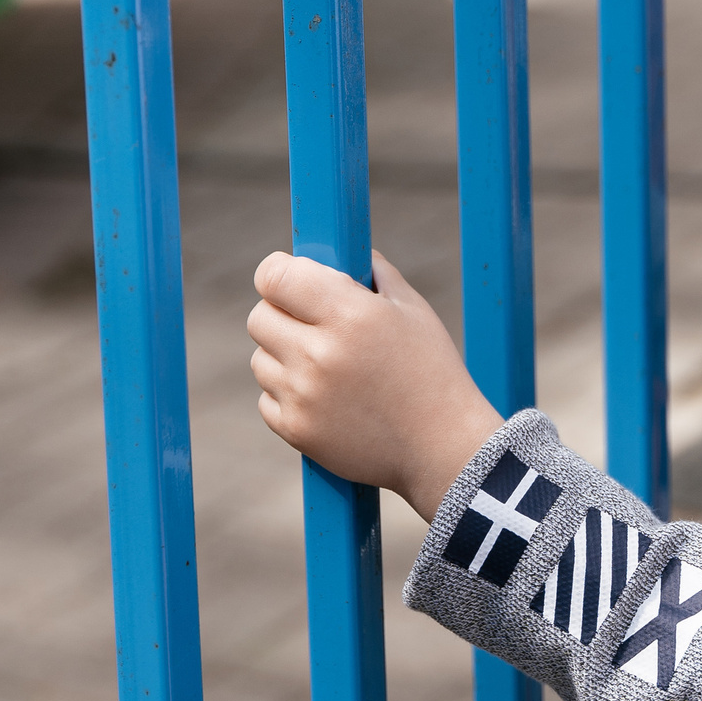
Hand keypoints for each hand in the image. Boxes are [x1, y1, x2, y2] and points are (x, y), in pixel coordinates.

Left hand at [248, 250, 503, 521]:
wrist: (442, 448)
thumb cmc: (433, 372)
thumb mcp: (413, 310)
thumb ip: (372, 272)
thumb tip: (341, 251)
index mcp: (350, 315)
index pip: (275, 276)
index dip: (278, 272)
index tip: (289, 277)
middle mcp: (319, 354)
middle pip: (259, 316)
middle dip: (280, 313)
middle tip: (310, 322)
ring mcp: (304, 396)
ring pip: (260, 358)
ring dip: (283, 356)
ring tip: (325, 365)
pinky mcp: (296, 430)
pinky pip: (266, 398)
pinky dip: (287, 394)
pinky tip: (325, 397)